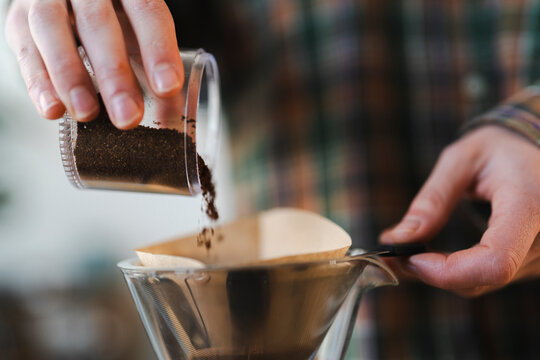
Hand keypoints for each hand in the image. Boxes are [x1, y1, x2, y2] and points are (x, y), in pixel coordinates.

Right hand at [5, 0, 182, 128]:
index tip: (168, 87)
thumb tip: (173, 115)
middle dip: (114, 74)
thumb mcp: (138, 29)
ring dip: (70, 77)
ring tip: (88, 114)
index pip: (146, 11)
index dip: (158, 49)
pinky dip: (38, 82)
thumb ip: (153, 64)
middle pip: (98, 24)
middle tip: (128, 116)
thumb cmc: (114, 16)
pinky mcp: (19, 18)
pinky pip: (25, 48)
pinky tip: (54, 110)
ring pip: (52, 29)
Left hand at [380, 126, 539, 296]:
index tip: (410, 257)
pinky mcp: (532, 265)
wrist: (537, 154)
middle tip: (393, 252)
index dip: (448, 271)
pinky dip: (456, 271)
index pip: (494, 261)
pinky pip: (486, 279)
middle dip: (432, 272)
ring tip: (411, 247)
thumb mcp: (461, 160)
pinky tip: (435, 254)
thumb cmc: (500, 150)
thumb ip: (433, 199)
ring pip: (481, 283)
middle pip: (482, 278)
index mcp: (529, 205)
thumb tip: (399, 238)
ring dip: (440, 273)